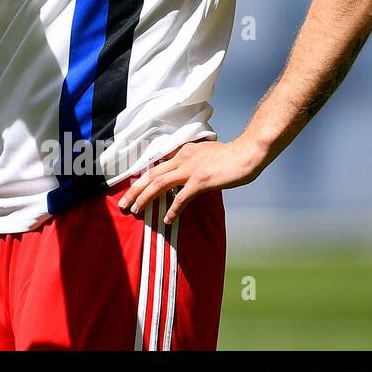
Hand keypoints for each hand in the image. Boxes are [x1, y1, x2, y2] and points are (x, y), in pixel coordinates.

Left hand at [116, 137, 265, 223]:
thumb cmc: (230, 155)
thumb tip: (184, 176)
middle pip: (151, 175)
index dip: (142, 179)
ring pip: (159, 184)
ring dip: (145, 198)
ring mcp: (190, 169)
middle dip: (135, 190)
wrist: (248, 152)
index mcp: (182, 152)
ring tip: (135, 210)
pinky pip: (181, 197)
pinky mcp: (201, 180)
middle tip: (123, 203)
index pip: (156, 166)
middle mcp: (182, 158)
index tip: (132, 190)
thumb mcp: (205, 153)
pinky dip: (172, 209)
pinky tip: (167, 219)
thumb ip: (192, 162)